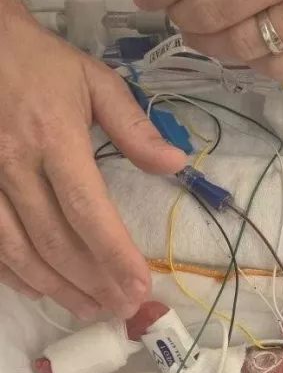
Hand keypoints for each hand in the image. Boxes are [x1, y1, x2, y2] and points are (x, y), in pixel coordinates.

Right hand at [0, 14, 185, 318]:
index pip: (89, 211)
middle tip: (122, 308)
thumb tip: (176, 163)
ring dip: (55, 286)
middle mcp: (14, 165)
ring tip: (90, 308)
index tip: (140, 286)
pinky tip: (39, 289)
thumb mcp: (95, 82)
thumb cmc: (40, 63)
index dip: (114, 255)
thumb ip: (134, 127)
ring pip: (18, 248)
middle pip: (55, 240)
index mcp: (54, 139)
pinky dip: (13, 272)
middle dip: (92, 281)